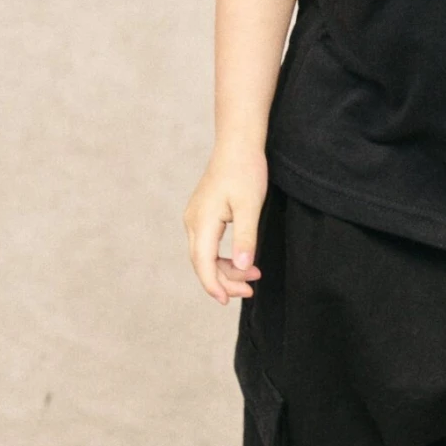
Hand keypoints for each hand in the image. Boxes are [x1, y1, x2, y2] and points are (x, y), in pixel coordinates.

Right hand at [184, 147, 267, 304]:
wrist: (238, 145)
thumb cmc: (245, 171)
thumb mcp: (250, 206)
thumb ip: (245, 238)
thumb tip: (242, 267)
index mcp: (202, 221)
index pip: (203, 263)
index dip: (214, 285)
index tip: (228, 301)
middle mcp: (193, 222)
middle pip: (202, 263)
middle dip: (224, 281)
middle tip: (250, 290)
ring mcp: (195, 218)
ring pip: (204, 255)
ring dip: (225, 270)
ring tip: (252, 276)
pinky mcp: (202, 215)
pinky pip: (207, 245)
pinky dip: (222, 257)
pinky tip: (240, 262)